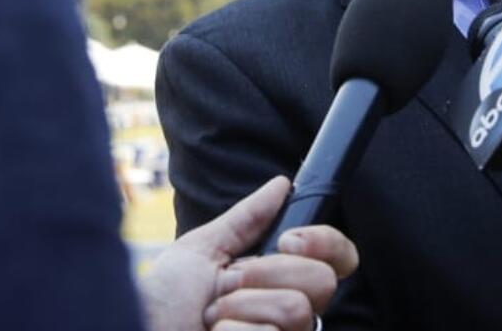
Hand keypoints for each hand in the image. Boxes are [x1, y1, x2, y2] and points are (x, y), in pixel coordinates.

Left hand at [139, 176, 358, 330]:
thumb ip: (246, 218)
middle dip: (267, 274)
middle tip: (228, 285)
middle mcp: (290, 313)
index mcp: (280, 281)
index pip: (339, 258)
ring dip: (242, 308)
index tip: (287, 239)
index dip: (326, 242)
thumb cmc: (162, 301)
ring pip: (297, 310)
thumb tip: (282, 184)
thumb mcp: (202, 250)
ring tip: (212, 318)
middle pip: (323, 281)